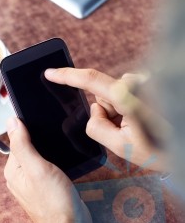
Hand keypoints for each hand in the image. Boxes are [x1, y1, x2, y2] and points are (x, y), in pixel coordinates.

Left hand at [4, 117, 92, 222]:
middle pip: (28, 148)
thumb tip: (11, 122)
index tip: (45, 128)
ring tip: (60, 152)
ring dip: (50, 152)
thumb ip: (23, 145)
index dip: (30, 130)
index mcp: (13, 170)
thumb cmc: (54, 201)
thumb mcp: (37, 168)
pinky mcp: (46, 187)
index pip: (17, 140)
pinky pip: (48, 168)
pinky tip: (63, 163)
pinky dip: (55, 163)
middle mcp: (20, 176)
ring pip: (40, 157)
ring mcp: (33, 183)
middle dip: (42, 142)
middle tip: (56, 141)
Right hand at [45, 68, 169, 171]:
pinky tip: (144, 120)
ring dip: (120, 114)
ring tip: (139, 128)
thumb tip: (94, 109)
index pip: (91, 80)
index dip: (67, 76)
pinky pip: (125, 96)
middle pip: (102, 96)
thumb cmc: (158, 149)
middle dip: (108, 114)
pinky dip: (128, 110)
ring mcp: (144, 83)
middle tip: (127, 132)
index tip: (50, 73)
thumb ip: (96, 128)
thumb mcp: (121, 147)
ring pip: (113, 98)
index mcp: (128, 97)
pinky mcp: (148, 85)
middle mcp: (137, 84)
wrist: (181, 146)